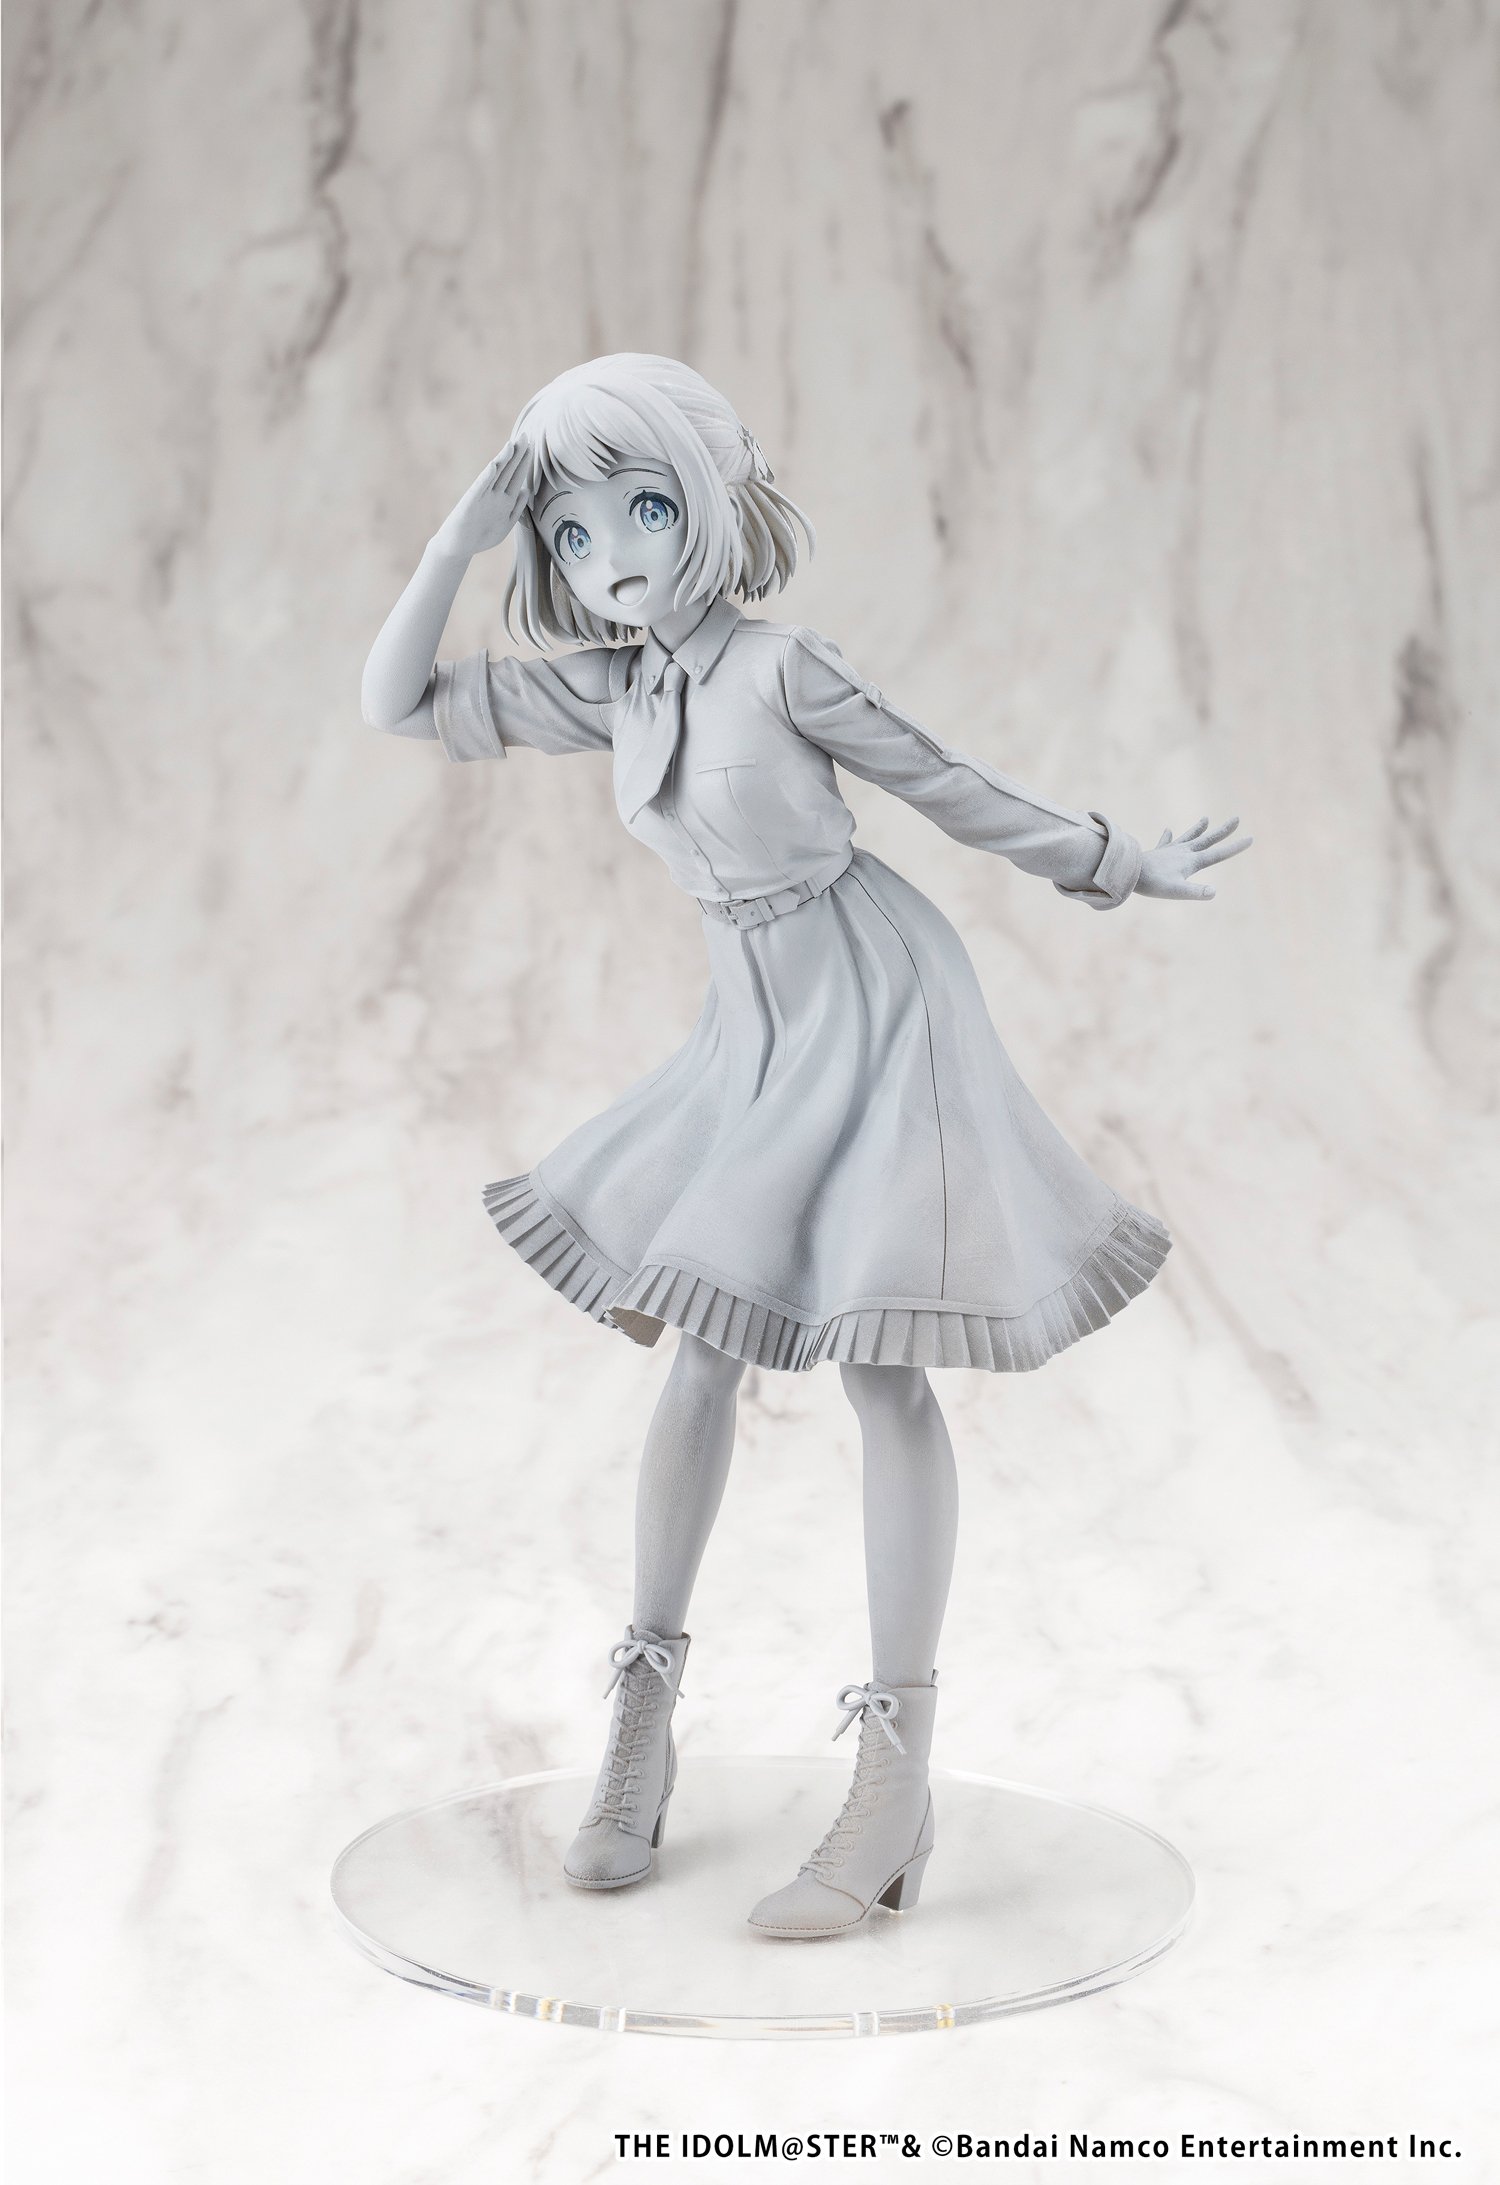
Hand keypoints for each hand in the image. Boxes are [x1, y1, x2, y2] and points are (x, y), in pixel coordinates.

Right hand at [429, 436, 530, 561]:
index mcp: (505, 500)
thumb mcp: (504, 523)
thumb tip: (526, 491)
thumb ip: (516, 508)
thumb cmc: (480, 536)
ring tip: (513, 443)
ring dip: (505, 459)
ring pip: (497, 476)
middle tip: (525, 435)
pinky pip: (481, 488)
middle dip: (518, 454)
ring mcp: (483, 498)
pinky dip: (487, 477)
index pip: (517, 476)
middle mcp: (495, 496)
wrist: (458, 546)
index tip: (532, 446)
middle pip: (509, 471)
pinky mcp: (471, 503)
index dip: (524, 461)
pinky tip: (494, 465)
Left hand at [1136, 815, 1251, 899]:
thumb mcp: (1178, 891)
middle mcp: (1183, 852)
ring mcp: (1170, 851)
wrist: (1128, 871)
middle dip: (1223, 830)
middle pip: (1207, 839)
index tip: (1251, 838)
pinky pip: (1165, 843)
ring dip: (1198, 829)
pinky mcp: (1158, 854)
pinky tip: (1169, 830)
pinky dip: (1168, 837)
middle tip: (1237, 818)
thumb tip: (1214, 891)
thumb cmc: (1154, 884)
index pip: (1219, 854)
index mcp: (1192, 861)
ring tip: (1206, 818)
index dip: (1236, 847)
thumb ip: (1197, 891)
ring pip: (1188, 837)